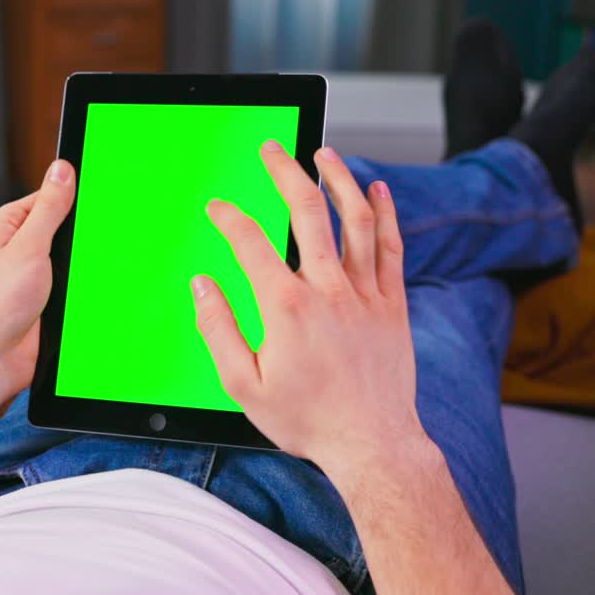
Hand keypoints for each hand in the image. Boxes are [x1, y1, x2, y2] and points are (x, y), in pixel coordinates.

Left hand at [0, 159, 75, 397]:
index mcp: (7, 225)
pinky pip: (75, 283)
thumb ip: (49, 208)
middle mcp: (19, 247)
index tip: (100, 193)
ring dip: (84, 263)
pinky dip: (85, 285)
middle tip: (98, 236)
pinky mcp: (48, 299)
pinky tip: (91, 287)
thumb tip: (62, 169)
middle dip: (82, 234)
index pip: (48, 196)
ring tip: (90, 268)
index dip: (73, 195)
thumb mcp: (27, 246)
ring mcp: (35, 274)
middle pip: (64, 226)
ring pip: (73, 257)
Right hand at [191, 143, 426, 473]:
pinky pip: (390, 247)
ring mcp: (365, 295)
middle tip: (272, 150)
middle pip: (306, 211)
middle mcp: (328, 290)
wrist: (373, 445)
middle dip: (285, 172)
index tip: (217, 208)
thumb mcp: (242, 384)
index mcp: (286, 307)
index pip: (250, 242)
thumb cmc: (306, 420)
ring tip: (324, 153)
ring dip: (339, 179)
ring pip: (354, 220)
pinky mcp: (392, 305)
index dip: (229, 217)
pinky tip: (376, 190)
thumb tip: (202, 285)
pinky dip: (384, 214)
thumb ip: (217, 329)